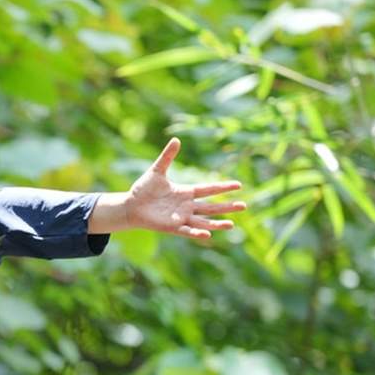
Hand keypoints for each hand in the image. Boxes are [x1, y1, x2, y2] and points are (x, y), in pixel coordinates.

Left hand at [124, 137, 246, 240]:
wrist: (130, 205)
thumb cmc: (143, 189)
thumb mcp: (157, 171)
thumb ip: (167, 157)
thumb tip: (176, 139)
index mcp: (186, 192)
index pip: (208, 189)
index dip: (223, 187)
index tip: (239, 185)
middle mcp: (186, 206)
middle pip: (211, 207)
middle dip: (227, 207)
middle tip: (244, 206)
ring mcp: (180, 218)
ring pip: (203, 222)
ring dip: (216, 224)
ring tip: (232, 225)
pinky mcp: (171, 227)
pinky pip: (186, 231)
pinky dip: (196, 233)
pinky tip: (208, 235)